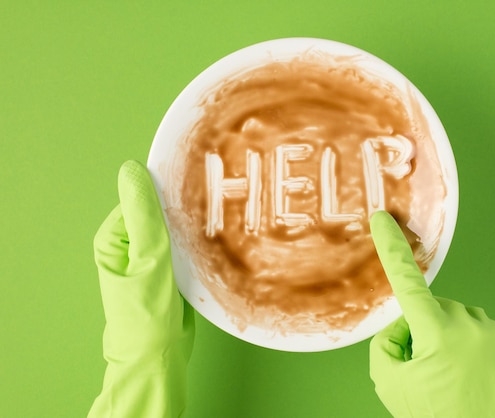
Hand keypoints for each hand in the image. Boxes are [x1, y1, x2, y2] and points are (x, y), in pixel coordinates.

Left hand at [89, 161, 194, 417]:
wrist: (159, 358)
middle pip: (163, 214)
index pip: (144, 200)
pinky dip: (199, 247)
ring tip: (217, 226)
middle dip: (185, 212)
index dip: (170, 193)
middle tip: (212, 210)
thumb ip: (143, 215)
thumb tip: (131, 169)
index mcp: (115, 239)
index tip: (197, 189)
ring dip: (194, 230)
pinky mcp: (170, 272)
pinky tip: (214, 246)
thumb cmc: (147, 314)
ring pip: (178, 231)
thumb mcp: (148, 259)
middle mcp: (131, 246)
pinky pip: (186, 249)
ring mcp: (151, 260)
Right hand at [369, 211, 494, 417]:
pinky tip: (476, 365)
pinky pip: (486, 327)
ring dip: (452, 332)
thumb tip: (403, 328)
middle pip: (434, 308)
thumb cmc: (438, 416)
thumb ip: (386, 345)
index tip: (384, 221)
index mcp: (436, 332)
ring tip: (454, 368)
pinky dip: (477, 340)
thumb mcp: (391, 383)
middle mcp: (469, 324)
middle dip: (424, 326)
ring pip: (460, 316)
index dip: (391, 248)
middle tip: (425, 360)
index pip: (406, 282)